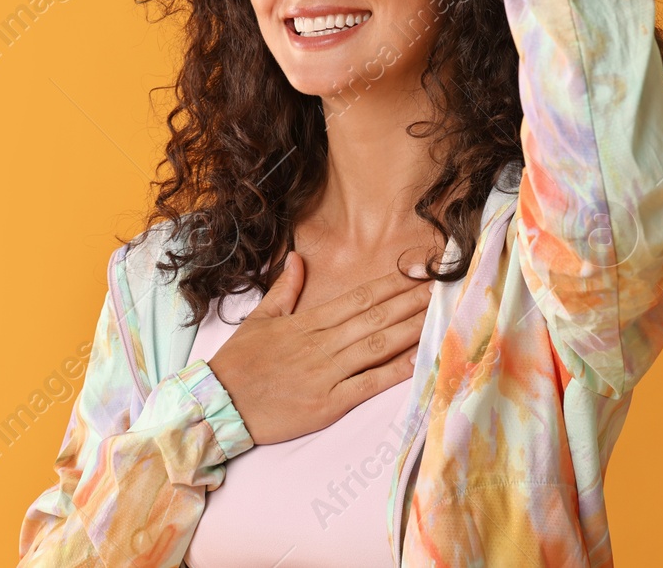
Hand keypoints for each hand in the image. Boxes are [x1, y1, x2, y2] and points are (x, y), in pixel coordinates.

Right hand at [207, 253, 430, 445]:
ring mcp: (326, 374)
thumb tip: (299, 258)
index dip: (391, 284)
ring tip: (439, 314)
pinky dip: (394, 373)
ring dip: (410, 329)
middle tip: (444, 285)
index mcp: (306, 323)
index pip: (358, 298)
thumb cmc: (238, 363)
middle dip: (412, 301)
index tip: (417, 271)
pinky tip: (419, 361)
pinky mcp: (328, 403)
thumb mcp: (259, 319)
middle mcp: (321, 344)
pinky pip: (368, 385)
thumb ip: (284, 289)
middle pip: (375, 318)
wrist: (219, 403)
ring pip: (377, 346)